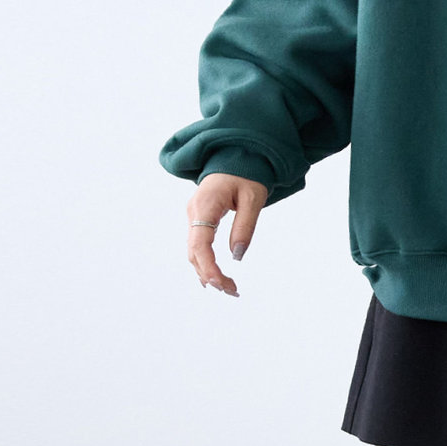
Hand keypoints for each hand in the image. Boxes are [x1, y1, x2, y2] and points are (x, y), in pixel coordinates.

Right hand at [187, 174, 268, 296]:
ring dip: (207, 271)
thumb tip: (237, 256)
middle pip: (194, 252)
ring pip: (193, 251)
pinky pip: (197, 244)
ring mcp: (193, 214)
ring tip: (228, 288)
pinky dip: (205, 262)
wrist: (236, 154)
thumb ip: (245, 227)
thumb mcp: (253, 199)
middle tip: (232, 291)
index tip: (222, 284)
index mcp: (205, 205)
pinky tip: (215, 276)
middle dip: (210, 275)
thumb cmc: (247, 173)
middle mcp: (194, 211)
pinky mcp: (198, 217)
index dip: (209, 267)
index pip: (200, 244)